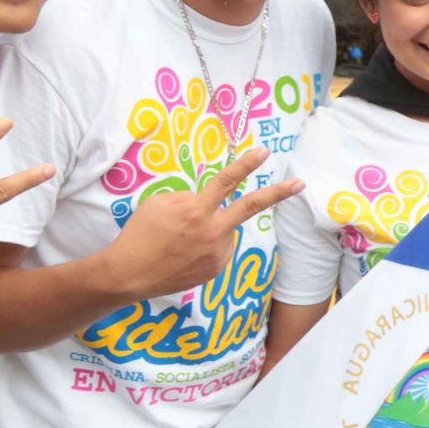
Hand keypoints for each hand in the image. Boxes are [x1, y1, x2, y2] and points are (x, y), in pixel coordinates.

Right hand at [102, 147, 303, 297]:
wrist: (128, 275)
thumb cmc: (140, 234)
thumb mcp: (157, 204)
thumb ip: (188, 197)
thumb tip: (206, 198)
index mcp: (196, 211)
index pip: (225, 181)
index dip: (245, 164)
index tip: (263, 152)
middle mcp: (213, 232)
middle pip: (252, 206)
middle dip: (278, 193)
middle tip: (299, 183)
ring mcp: (217, 253)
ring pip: (226, 229)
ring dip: (213, 226)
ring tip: (182, 239)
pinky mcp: (217, 268)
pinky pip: (220, 247)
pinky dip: (209, 244)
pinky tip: (187, 252)